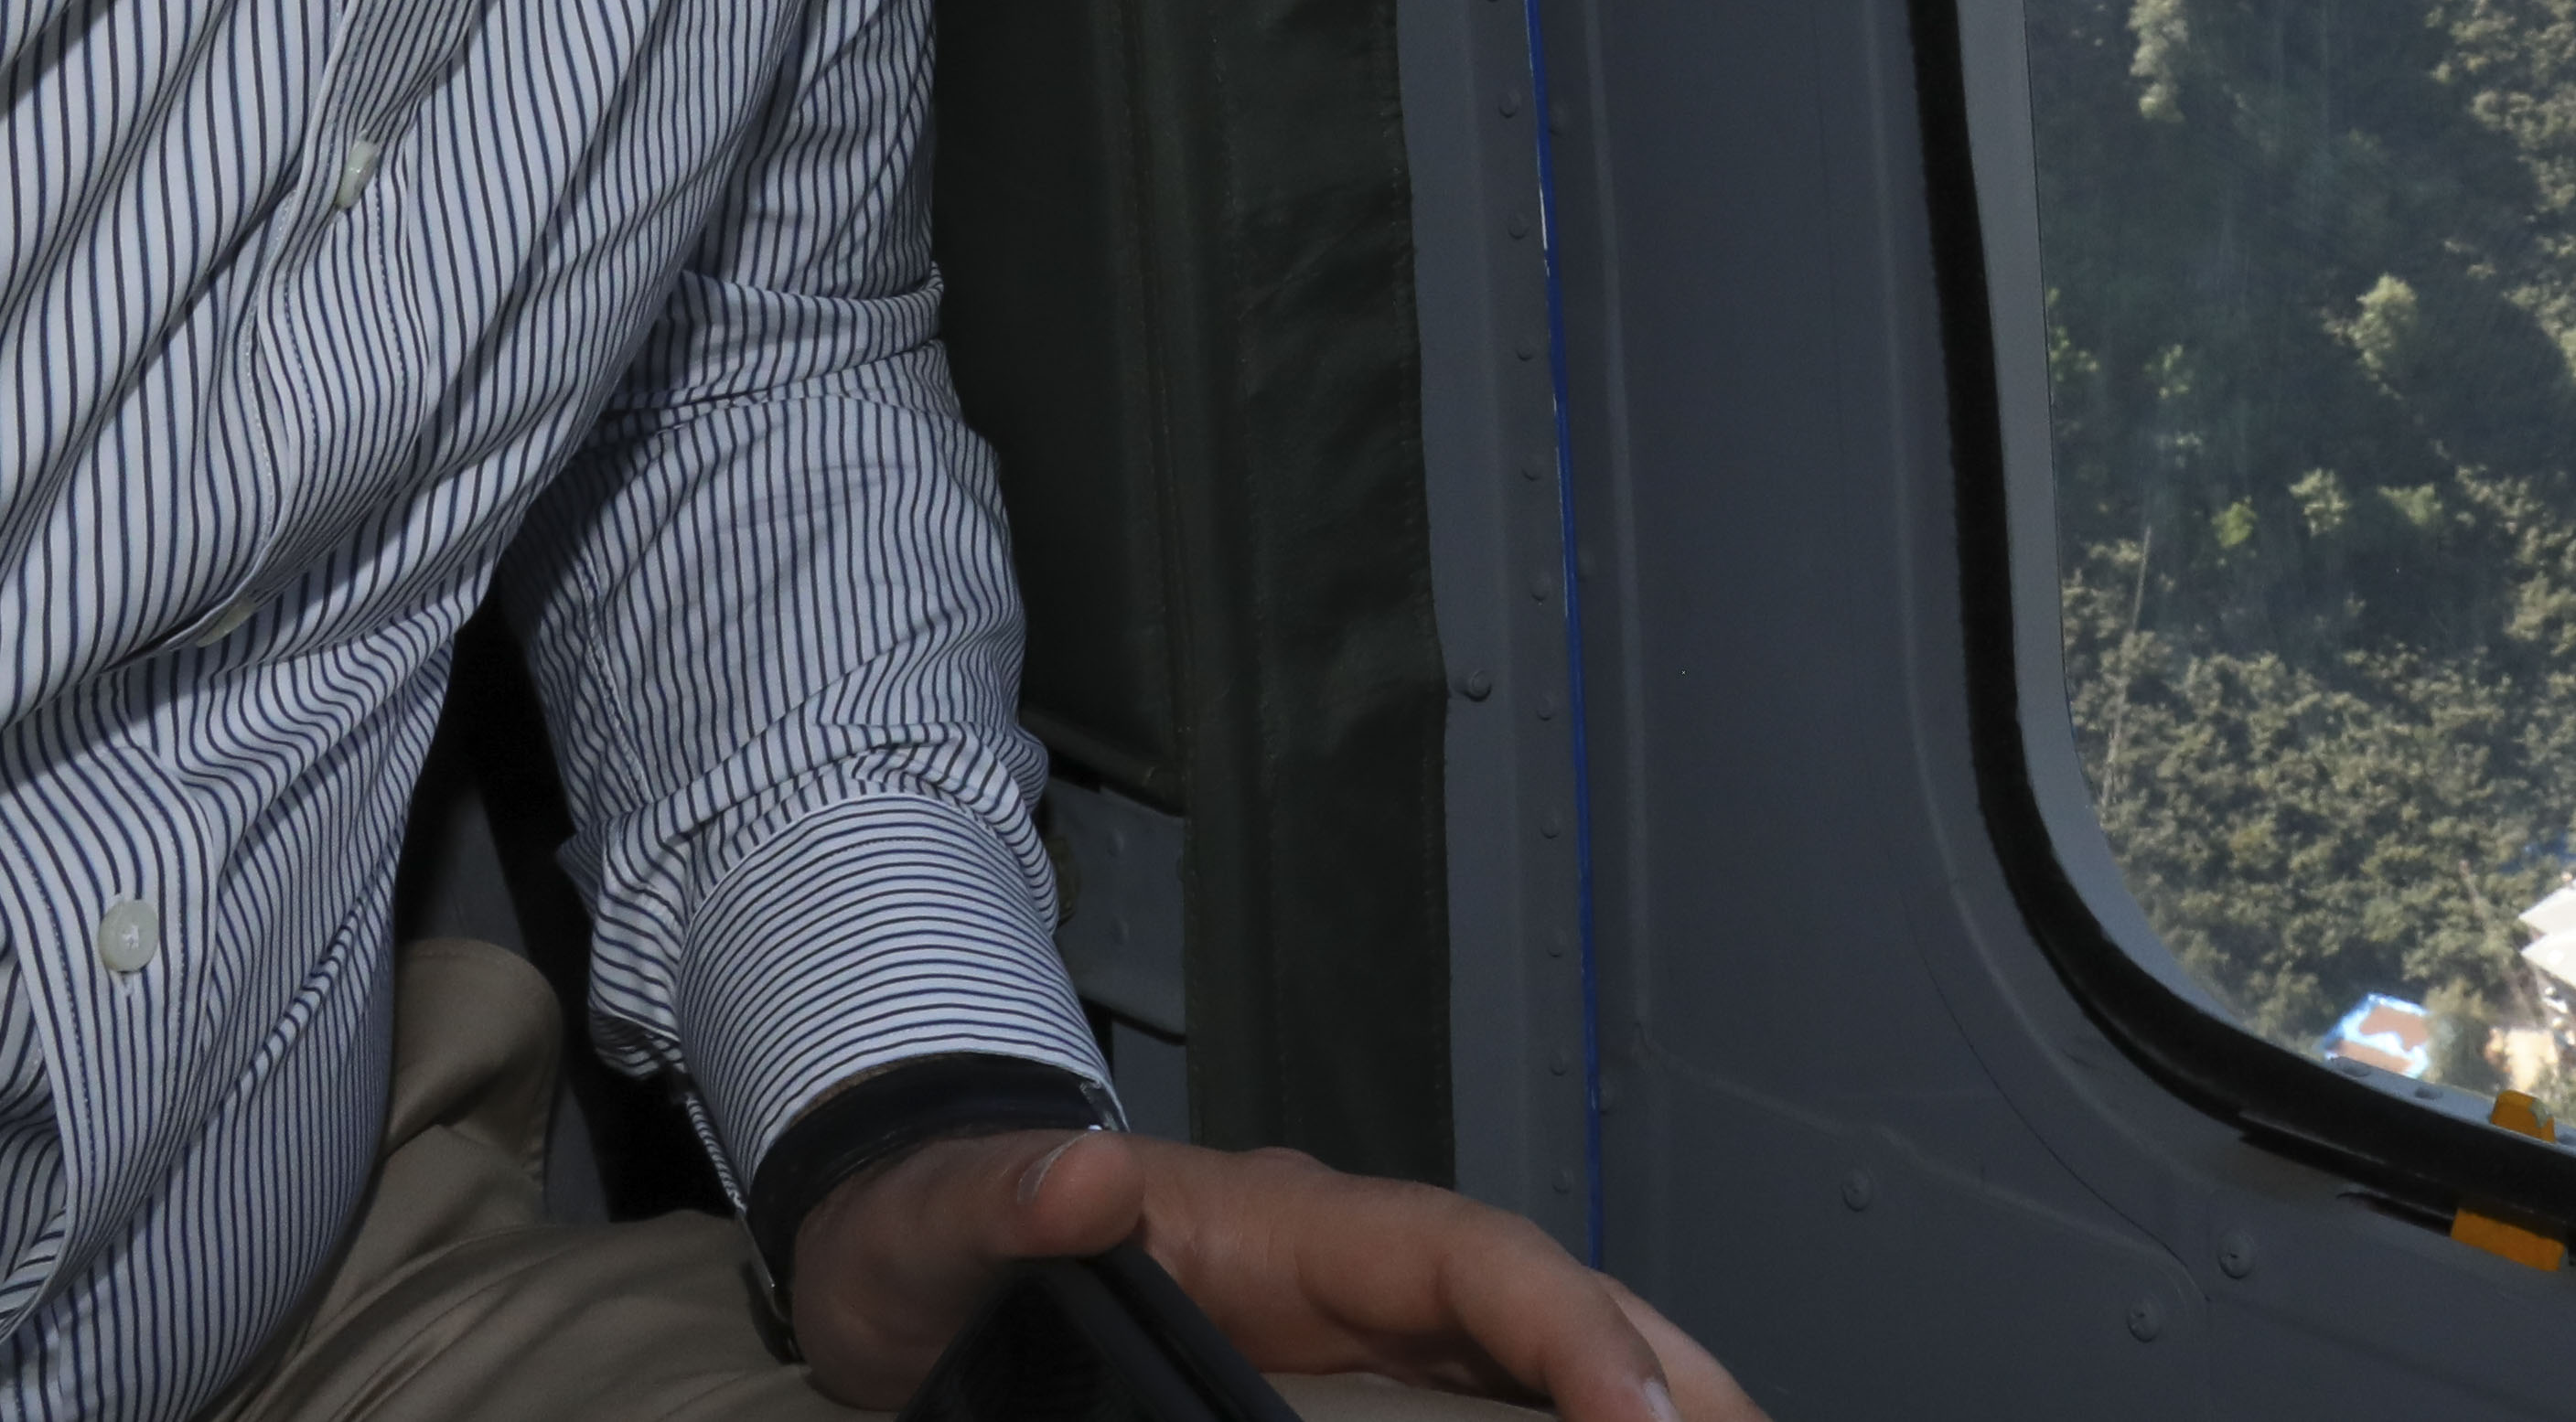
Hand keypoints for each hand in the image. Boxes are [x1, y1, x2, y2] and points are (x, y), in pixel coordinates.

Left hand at [788, 1126, 1766, 1418]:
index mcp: (1295, 1219)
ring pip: (1540, 1361)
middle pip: (1550, 1306)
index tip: (1640, 1413)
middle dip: (1667, 1368)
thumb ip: (1010, 1198)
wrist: (908, 1261)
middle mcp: (1356, 1272)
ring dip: (1643, 1401)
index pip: (1471, 1259)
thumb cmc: (938, 1231)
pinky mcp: (1347, 1395)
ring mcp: (1362, 1334)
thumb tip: (1086, 1177)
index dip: (1568, 1329)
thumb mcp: (947, 1218)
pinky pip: (1484, 1410)